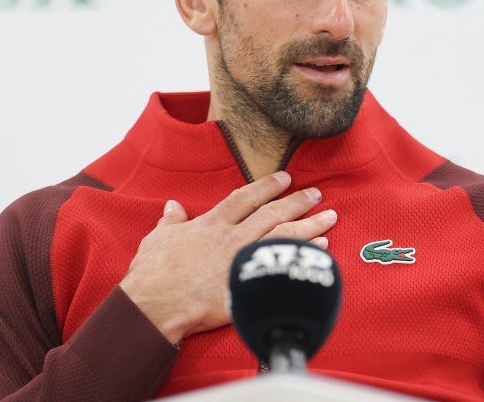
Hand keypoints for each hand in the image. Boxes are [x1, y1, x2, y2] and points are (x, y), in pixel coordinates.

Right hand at [119, 171, 336, 343]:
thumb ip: (171, 221)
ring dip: (310, 225)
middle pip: (272, 214)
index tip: (285, 178)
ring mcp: (243, 260)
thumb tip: (173, 206)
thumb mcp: (159, 238)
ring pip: (284, 236)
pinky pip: (285, 265)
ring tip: (329, 217)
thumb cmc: (154, 273)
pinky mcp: (249, 284)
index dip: (267, 186)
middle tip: (316, 194)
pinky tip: (322, 248)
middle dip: (297, 202)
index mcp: (212, 224)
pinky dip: (305, 254)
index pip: (245, 198)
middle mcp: (232, 238)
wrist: (157, 304)